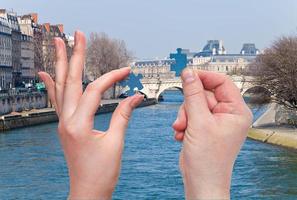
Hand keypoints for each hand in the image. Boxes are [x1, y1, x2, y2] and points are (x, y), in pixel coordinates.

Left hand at [38, 31, 143, 198]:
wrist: (88, 191)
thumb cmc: (101, 173)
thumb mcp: (115, 143)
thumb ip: (123, 116)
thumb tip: (135, 97)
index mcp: (78, 125)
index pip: (96, 91)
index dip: (112, 77)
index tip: (126, 70)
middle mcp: (66, 121)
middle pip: (71, 80)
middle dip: (75, 55)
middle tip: (77, 34)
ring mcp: (63, 123)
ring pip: (61, 87)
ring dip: (60, 64)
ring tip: (57, 44)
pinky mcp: (65, 126)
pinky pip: (57, 100)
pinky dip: (52, 85)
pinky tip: (46, 73)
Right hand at [172, 69, 252, 198]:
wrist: (201, 181)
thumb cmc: (208, 158)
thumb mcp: (199, 122)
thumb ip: (192, 94)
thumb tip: (188, 73)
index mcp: (236, 111)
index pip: (222, 83)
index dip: (204, 77)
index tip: (187, 75)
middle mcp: (228, 114)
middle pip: (204, 94)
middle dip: (189, 106)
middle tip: (183, 119)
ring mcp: (216, 121)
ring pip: (194, 104)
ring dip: (184, 116)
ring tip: (182, 130)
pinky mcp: (205, 127)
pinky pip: (191, 115)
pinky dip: (184, 123)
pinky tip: (182, 135)